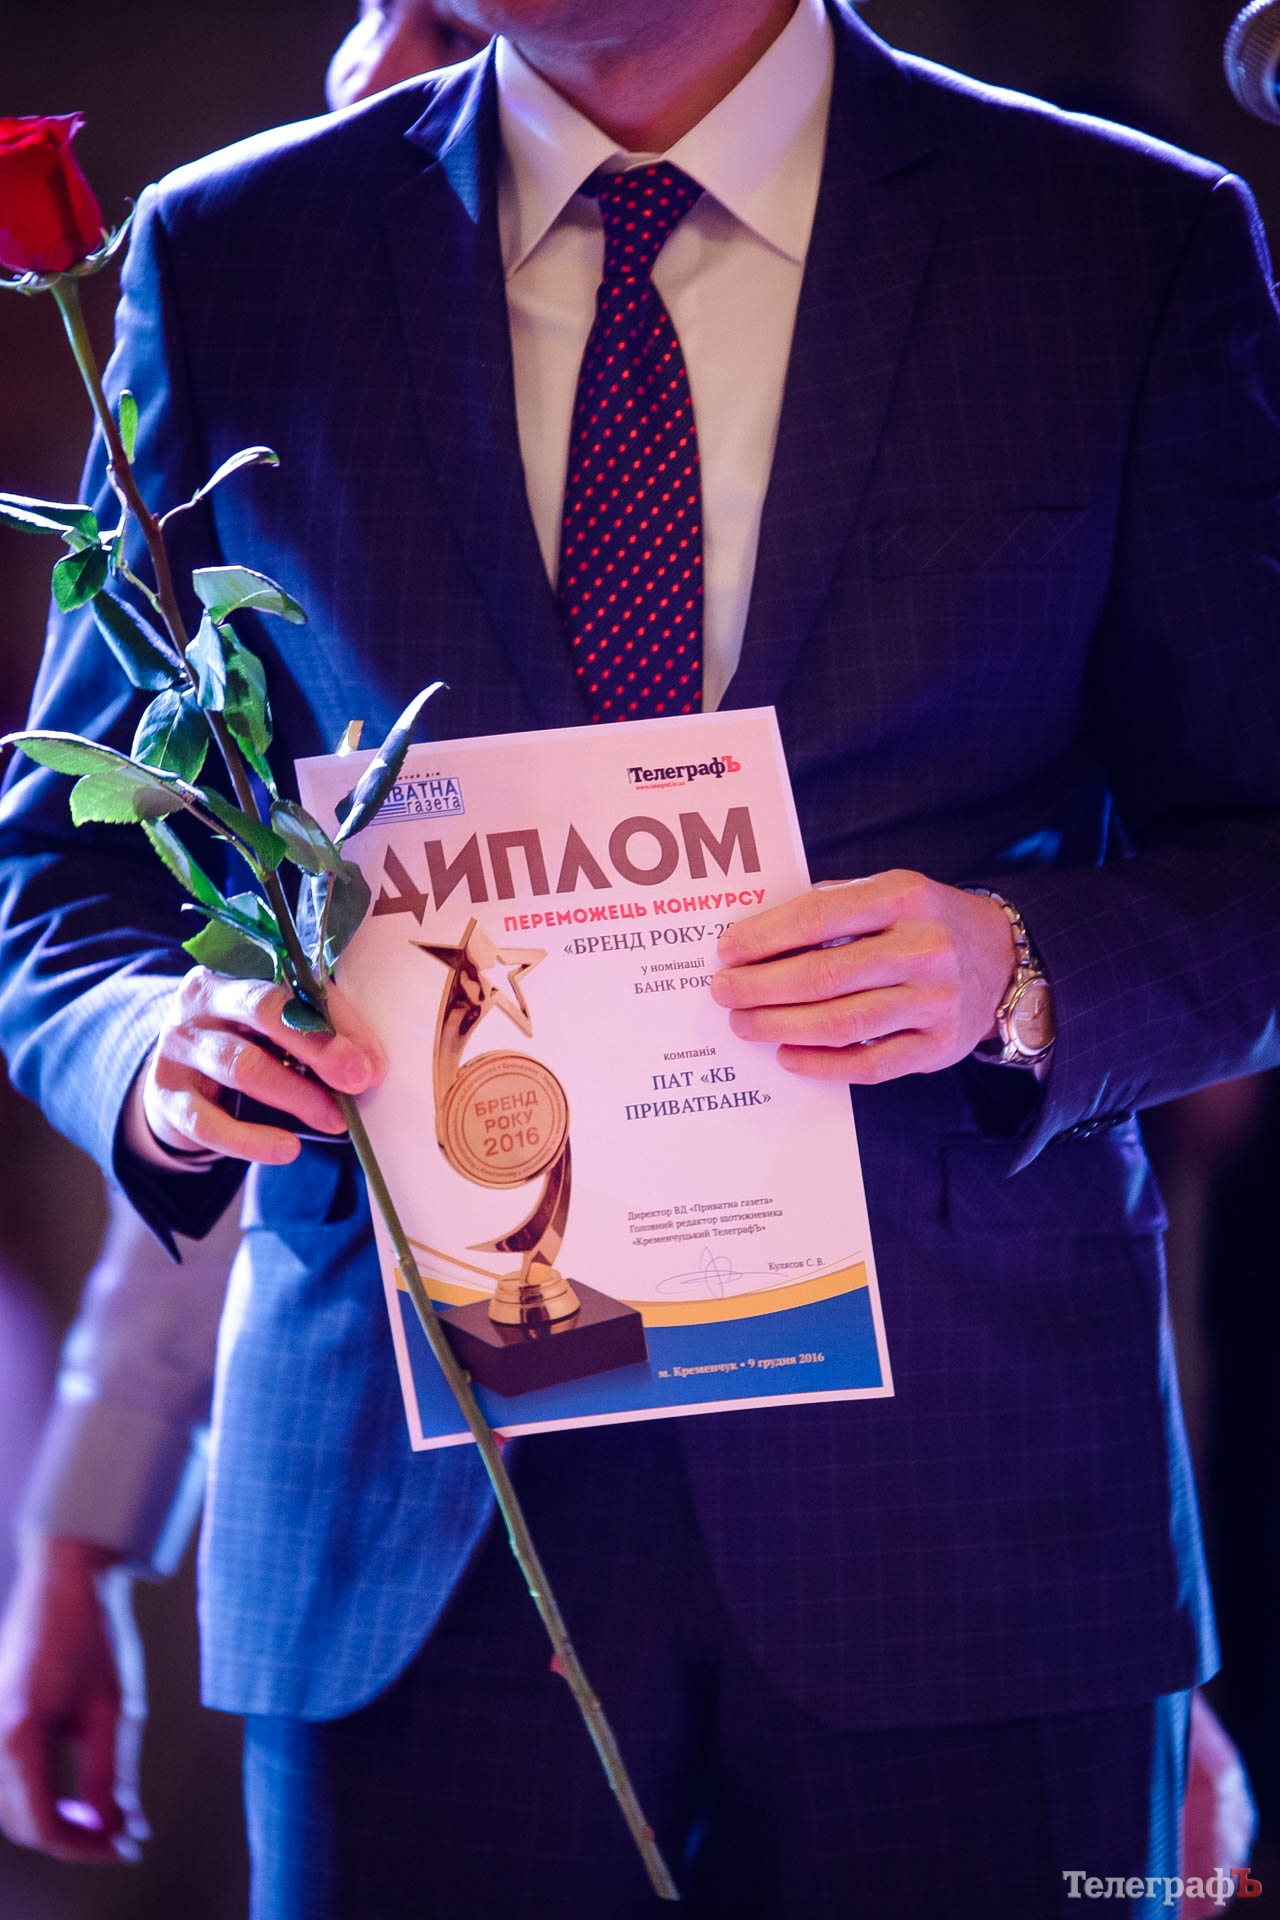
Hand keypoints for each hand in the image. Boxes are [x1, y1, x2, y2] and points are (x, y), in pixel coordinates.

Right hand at [0, 1534, 147, 1863]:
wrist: (64, 1578)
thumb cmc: (93, 1635)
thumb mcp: (113, 1709)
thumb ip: (110, 1776)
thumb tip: (118, 1832)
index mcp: (17, 1736)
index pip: (44, 1825)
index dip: (88, 1848)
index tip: (129, 1849)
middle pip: (24, 1823)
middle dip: (74, 1839)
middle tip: (123, 1838)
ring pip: (15, 1804)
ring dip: (58, 1821)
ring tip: (108, 1818)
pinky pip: (12, 1778)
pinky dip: (44, 1796)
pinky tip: (82, 1796)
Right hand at [134, 970, 386, 1166]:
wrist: (173, 1076)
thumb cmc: (243, 1040)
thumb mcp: (273, 1024)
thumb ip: (317, 1028)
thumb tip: (370, 1065)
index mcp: (235, 971)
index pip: (292, 985)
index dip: (336, 1021)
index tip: (373, 1061)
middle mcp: (199, 1002)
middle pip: (263, 1011)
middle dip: (319, 1047)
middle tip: (359, 1080)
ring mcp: (176, 1048)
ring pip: (242, 1067)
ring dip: (297, 1095)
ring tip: (335, 1120)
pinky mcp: (165, 1096)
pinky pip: (209, 1122)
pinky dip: (251, 1140)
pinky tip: (287, 1149)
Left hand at [710, 870, 1014, 1084]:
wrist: (1004, 958)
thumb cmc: (924, 922)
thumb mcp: (890, 892)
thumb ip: (832, 906)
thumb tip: (755, 936)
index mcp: (904, 898)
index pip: (818, 918)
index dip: (764, 937)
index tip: (726, 951)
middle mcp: (924, 949)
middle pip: (823, 976)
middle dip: (760, 987)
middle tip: (724, 993)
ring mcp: (935, 1001)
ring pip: (842, 1024)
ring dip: (781, 1027)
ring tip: (744, 1024)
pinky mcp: (939, 1046)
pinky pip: (869, 1065)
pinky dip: (821, 1065)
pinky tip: (787, 1055)